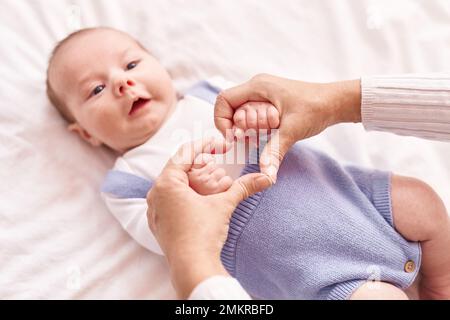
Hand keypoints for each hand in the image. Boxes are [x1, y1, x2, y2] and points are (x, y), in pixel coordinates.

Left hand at [146, 137, 271, 297]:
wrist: (192, 266)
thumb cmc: (203, 234)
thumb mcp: (224, 205)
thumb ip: (243, 187)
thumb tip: (266, 177)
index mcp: (166, 183)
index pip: (184, 153)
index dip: (205, 145)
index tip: (221, 145)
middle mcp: (155, 193)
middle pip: (178, 168)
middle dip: (199, 163)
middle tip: (218, 163)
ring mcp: (154, 209)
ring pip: (173, 185)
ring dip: (192, 180)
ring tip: (210, 181)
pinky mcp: (158, 223)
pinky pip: (169, 200)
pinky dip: (184, 195)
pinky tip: (199, 199)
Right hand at [215, 74, 360, 181]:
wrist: (336, 102)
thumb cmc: (316, 108)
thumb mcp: (292, 131)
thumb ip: (274, 151)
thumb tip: (265, 174)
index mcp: (258, 86)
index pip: (224, 100)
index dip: (222, 120)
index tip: (233, 137)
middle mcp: (257, 87)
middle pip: (232, 109)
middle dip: (239, 127)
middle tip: (254, 138)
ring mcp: (263, 93)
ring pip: (241, 112)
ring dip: (248, 127)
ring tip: (263, 135)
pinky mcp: (269, 101)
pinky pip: (252, 113)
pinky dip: (256, 126)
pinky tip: (268, 133)